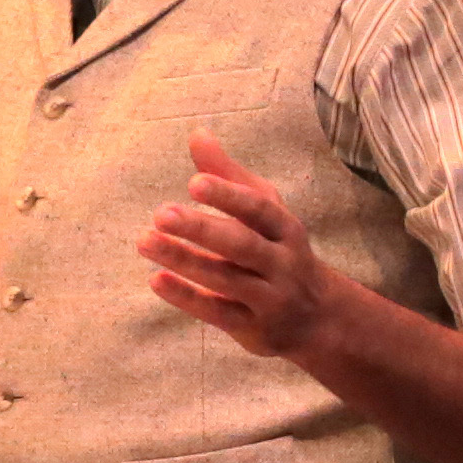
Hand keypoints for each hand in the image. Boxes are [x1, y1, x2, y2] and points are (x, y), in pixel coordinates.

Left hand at [140, 134, 343, 360]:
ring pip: (225, 279)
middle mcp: (281, 263)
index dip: (228, 195)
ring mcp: (268, 298)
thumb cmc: (279, 251)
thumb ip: (228, 176)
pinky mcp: (251, 328)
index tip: (193, 182)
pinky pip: (217, 312)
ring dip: (184, 260)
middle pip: (241, 244)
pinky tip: (155, 279)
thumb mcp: (264, 212)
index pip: (258, 209)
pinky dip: (187, 297)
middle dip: (202, 229)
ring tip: (145, 241)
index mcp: (284, 229)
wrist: (318, 318)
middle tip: (161, 213)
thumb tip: (197, 134)